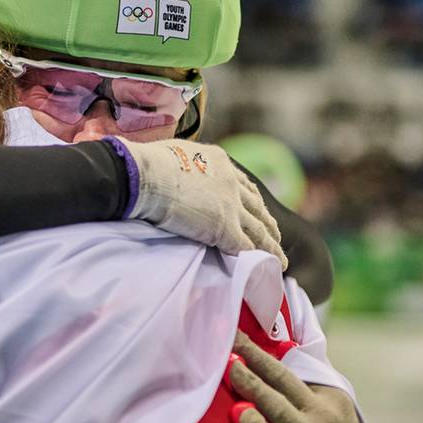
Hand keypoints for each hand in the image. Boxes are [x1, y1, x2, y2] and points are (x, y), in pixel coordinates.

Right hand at [107, 137, 286, 268]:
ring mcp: (231, 206)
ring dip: (271, 245)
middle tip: (275, 235)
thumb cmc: (145, 165)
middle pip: (257, 206)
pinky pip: (248, 246)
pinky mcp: (225, 228)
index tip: (256, 209)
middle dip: (267, 222)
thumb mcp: (174, 155)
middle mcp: (231, 182)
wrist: (143, 177)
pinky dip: (260, 257)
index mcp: (219, 161)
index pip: (242, 183)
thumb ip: (185, 165)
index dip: (251, 199)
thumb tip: (173, 170)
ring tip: (279, 258)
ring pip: (259, 229)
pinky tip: (266, 267)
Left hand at [228, 331, 380, 422]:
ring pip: (274, 403)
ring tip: (229, 366)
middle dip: (253, 355)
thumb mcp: (330, 413)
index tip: (238, 335)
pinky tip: (239, 415)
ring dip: (250, 383)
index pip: (290, 368)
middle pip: (280, 377)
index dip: (262, 352)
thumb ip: (306, 388)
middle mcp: (320, 410)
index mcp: (328, 394)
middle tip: (229, 336)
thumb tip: (281, 350)